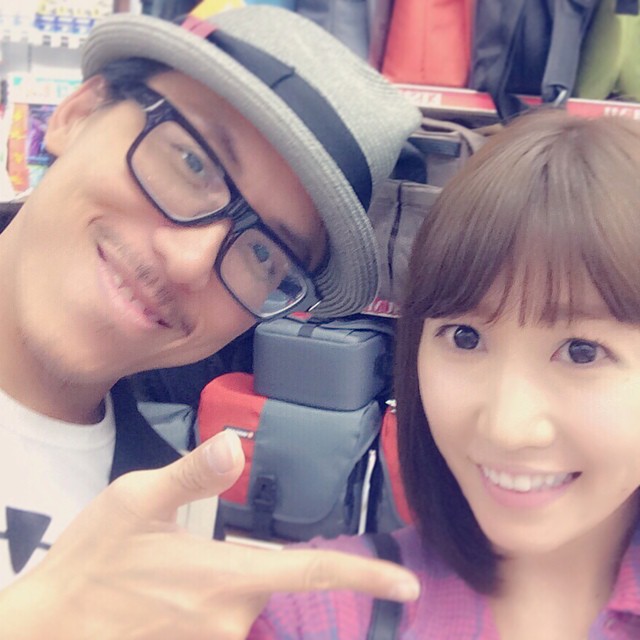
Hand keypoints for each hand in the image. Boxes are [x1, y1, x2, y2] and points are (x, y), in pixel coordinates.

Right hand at [0, 431, 418, 638]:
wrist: (48, 626)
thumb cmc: (92, 561)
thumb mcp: (136, 499)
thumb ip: (193, 473)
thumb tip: (234, 446)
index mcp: (225, 575)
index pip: (312, 570)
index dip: (366, 575)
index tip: (407, 584)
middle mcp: (228, 617)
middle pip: (272, 581)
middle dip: (251, 563)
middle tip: (187, 552)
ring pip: (242, 601)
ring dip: (221, 581)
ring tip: (163, 575)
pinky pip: (220, 621)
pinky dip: (208, 602)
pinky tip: (165, 591)